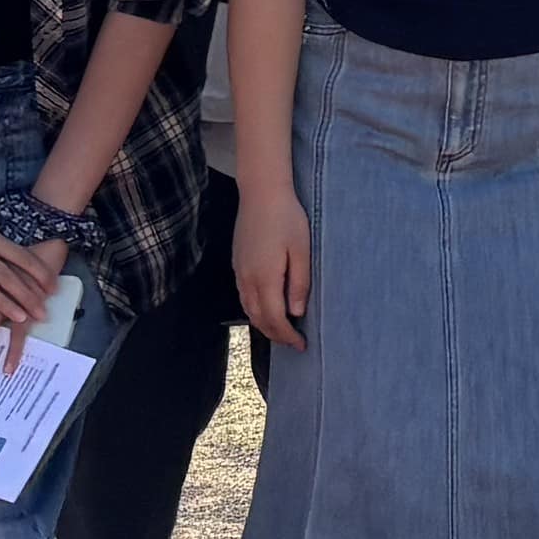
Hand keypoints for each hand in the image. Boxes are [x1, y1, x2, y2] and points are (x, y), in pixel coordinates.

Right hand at [232, 177, 312, 350]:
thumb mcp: (301, 250)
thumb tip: (296, 313)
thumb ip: (299, 283)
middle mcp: (247, 279)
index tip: (301, 345)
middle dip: (276, 335)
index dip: (287, 336)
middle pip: (259, 319)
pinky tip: (266, 309)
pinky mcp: (237, 264)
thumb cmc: (287, 218)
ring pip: (248, 310)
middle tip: (294, 343)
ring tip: (282, 331)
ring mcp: (239, 272)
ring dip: (264, 325)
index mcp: (265, 278)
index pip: (275, 318)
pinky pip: (243, 297)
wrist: (261, 193)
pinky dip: (255, 311)